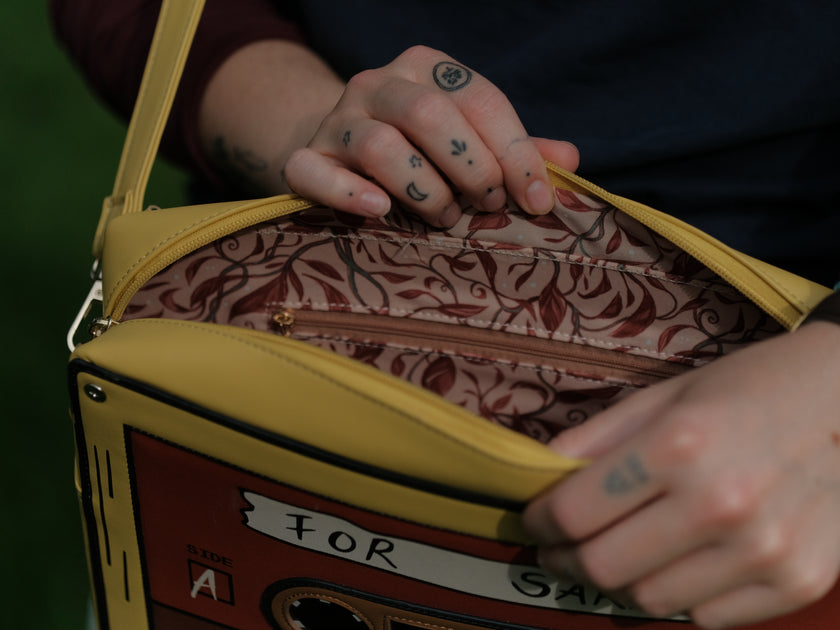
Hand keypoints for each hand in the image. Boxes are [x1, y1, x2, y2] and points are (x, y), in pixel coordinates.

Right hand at [283, 45, 578, 226]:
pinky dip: (349, 194)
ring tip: (445, 217)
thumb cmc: (421, 150)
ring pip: (380, 146)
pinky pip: (314, 172)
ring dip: (423, 190)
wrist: (341, 150)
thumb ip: (515, 150)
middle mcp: (377, 84)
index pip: (479, 98)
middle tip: (488, 206)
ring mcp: (337, 120)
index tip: (538, 200)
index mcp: (426, 70)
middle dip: (471, 167)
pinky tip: (381, 213)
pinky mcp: (305, 158)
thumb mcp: (470, 139)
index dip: (515, 151)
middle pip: (428, 115)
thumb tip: (570, 162)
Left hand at [522, 321, 839, 628]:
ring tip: (619, 552)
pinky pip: (707, 616)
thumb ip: (595, 438)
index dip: (540, 522)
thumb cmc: (748, 388)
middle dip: (566, 559)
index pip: (575, 512)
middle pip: (604, 566)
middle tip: (560, 548)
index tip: (535, 521)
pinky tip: (679, 561)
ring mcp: (765, 551)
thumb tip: (539, 476)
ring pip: (650, 601)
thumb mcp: (664, 395)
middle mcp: (721, 503)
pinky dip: (680, 595)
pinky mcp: (797, 582)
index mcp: (679, 444)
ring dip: (620, 581)